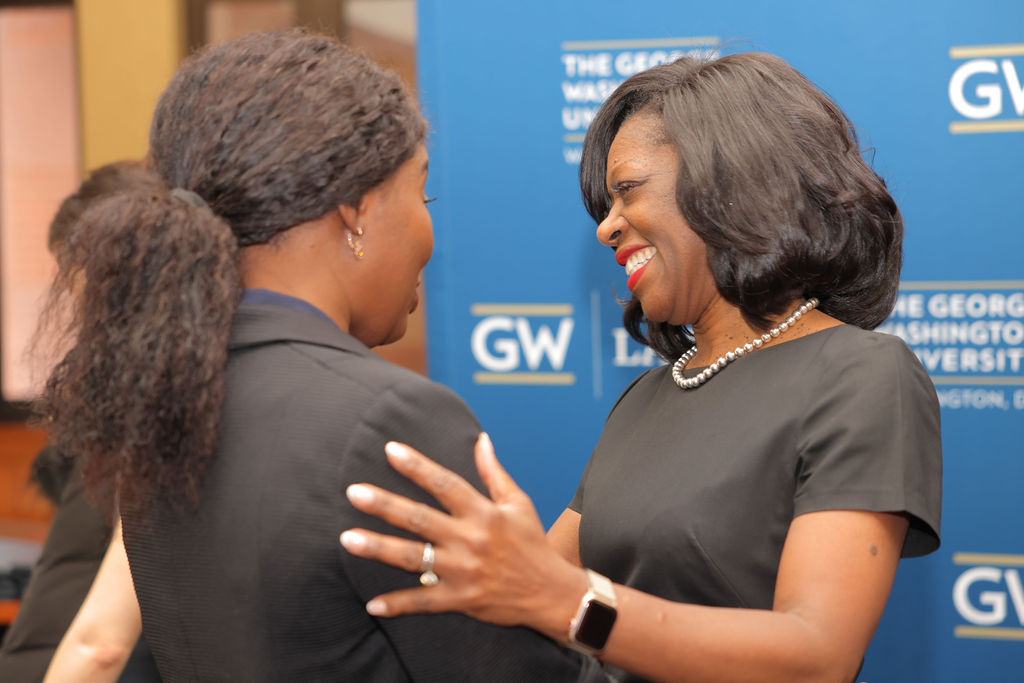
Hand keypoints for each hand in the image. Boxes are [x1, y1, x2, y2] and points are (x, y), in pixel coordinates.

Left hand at [340, 433, 585, 638]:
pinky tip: (373, 604)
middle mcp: (470, 539)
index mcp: (483, 513)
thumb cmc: (532, 543)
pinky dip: (398, 605)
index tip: (390, 450)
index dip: (417, 466)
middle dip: (384, 504)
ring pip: (412, 558)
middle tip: (353, 493)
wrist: (551, 593)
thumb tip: (481, 439)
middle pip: (419, 518)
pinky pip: (423, 603)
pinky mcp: (460, 599)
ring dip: (378, 547)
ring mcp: (462, 571)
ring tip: (348, 539)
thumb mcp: (518, 503)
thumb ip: (494, 472)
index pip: (444, 483)